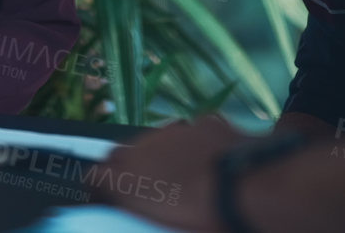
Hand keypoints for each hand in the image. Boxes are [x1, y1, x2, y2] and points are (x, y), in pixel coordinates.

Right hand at [94, 114, 247, 230]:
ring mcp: (172, 131)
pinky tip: (208, 164)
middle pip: (118, 154)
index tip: (108, 200)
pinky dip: (190, 147)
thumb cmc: (204, 218)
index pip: (94, 177)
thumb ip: (139, 211)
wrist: (250, 188)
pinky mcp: (202, 122)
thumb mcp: (163, 224)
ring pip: (153, 141)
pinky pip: (187, 134)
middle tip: (143, 192)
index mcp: (125, 179)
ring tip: (180, 180)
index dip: (100, 189)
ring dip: (158, 157)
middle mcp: (141, 148)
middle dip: (125, 170)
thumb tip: (134, 206)